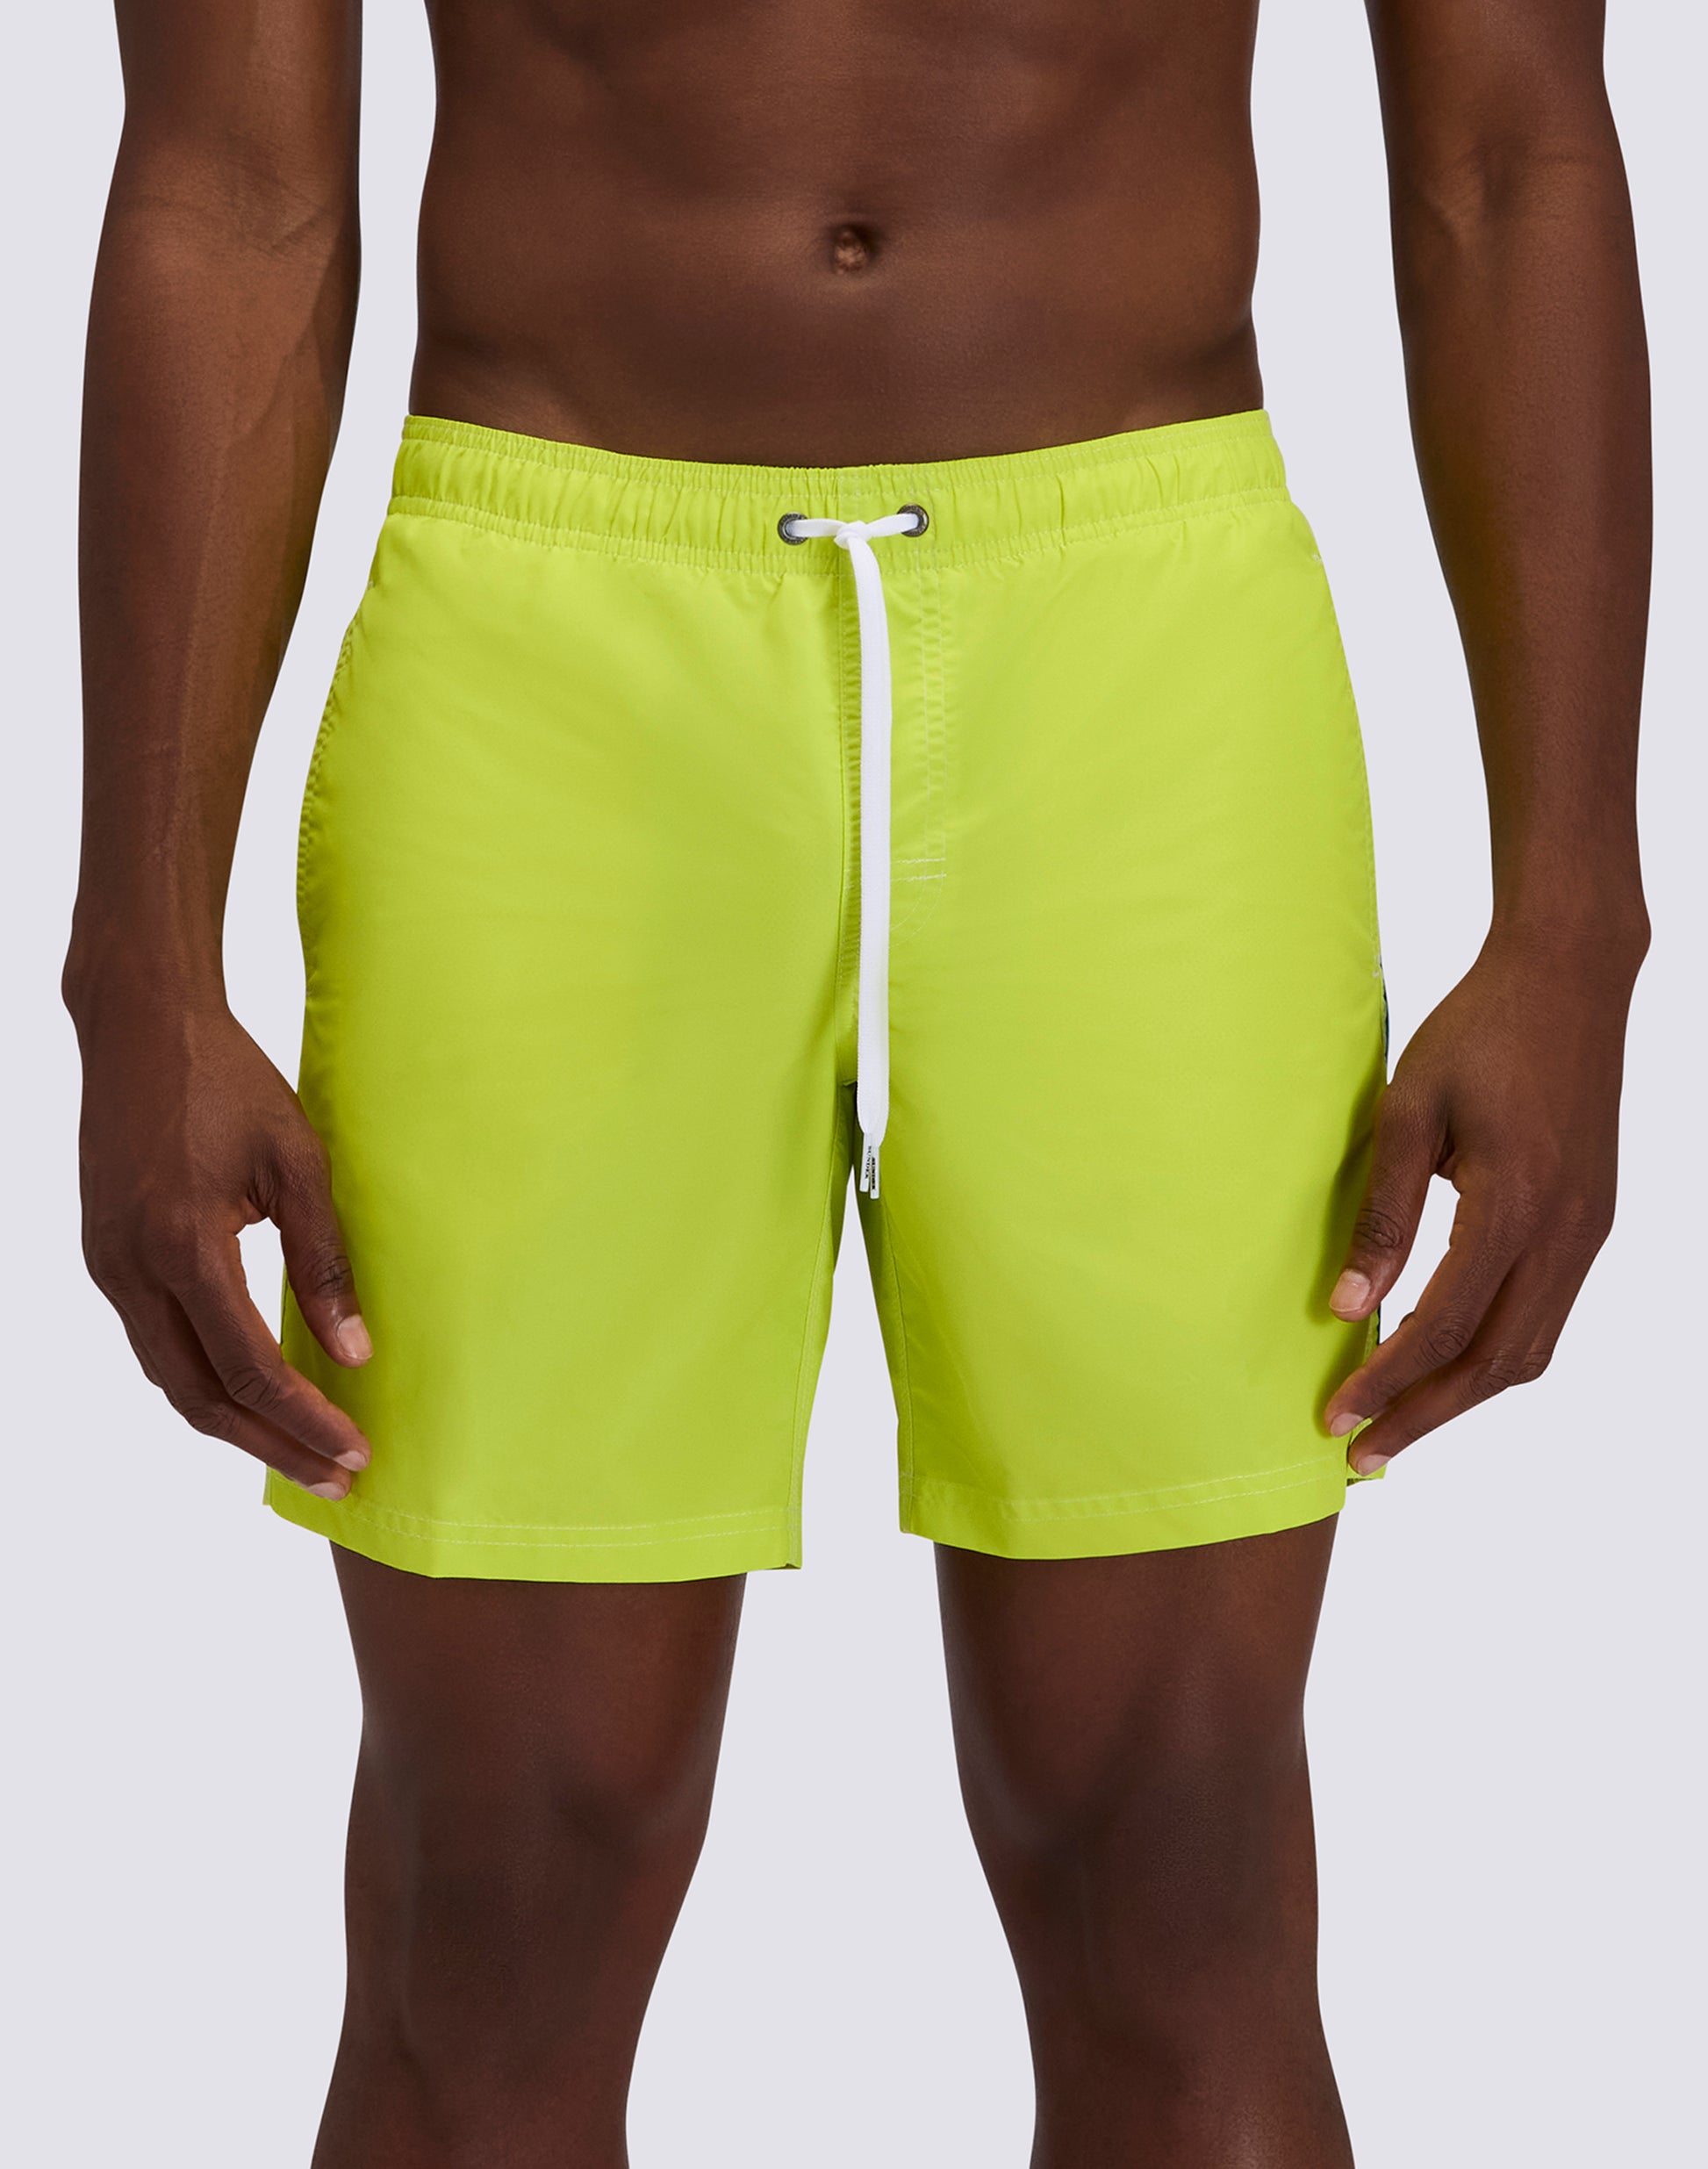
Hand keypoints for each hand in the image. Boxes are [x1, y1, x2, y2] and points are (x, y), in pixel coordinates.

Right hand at [71, 997, 371, 1496]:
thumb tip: (354, 1354)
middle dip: (271, 1446)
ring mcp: (108, 1265)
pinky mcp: (105, 1254)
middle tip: (336, 1476)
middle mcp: (132, 1268)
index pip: (251, 1368)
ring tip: (301, 1451)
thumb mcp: (298, 1161)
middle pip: (201, 1396)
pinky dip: (203, 1379)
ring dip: (235, 1424)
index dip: (305, 1421)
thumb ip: (325, 1262)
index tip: (356, 1453)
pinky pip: (153, 1342)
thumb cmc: (227, 1080)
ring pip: (169, 1378)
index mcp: (184, 1246)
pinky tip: (249, 1391)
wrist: (140, 1025)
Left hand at [1324, 929, 1640, 1472]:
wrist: (1569, 979)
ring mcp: (1589, 1233)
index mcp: (1513, 1206)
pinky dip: (1496, 1356)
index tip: (1334, 1417)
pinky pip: (1547, 1315)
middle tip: (1361, 1457)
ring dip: (1464, 1397)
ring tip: (1400, 1426)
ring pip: (1530, 1350)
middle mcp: (1564, 1233)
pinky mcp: (1594, 1223)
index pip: (1442, 1327)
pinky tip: (1450, 1366)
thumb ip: (1382, 1216)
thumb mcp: (1407, 1113)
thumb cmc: (1478, 1033)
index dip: (1386, 1382)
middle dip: (1425, 1417)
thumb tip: (1346, 1307)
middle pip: (1493, 1363)